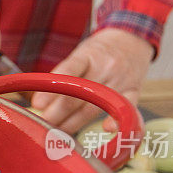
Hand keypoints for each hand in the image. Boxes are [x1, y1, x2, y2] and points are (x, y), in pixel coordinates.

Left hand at [30, 28, 153, 134]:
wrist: (132, 39)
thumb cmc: (98, 52)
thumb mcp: (79, 54)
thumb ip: (63, 75)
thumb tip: (40, 103)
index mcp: (88, 54)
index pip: (69, 71)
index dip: (52, 90)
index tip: (37, 104)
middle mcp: (106, 66)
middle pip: (80, 95)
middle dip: (58, 113)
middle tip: (43, 124)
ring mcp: (122, 79)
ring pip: (96, 106)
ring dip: (74, 123)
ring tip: (57, 133)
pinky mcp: (134, 91)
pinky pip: (127, 108)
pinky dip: (116, 120)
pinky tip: (105, 129)